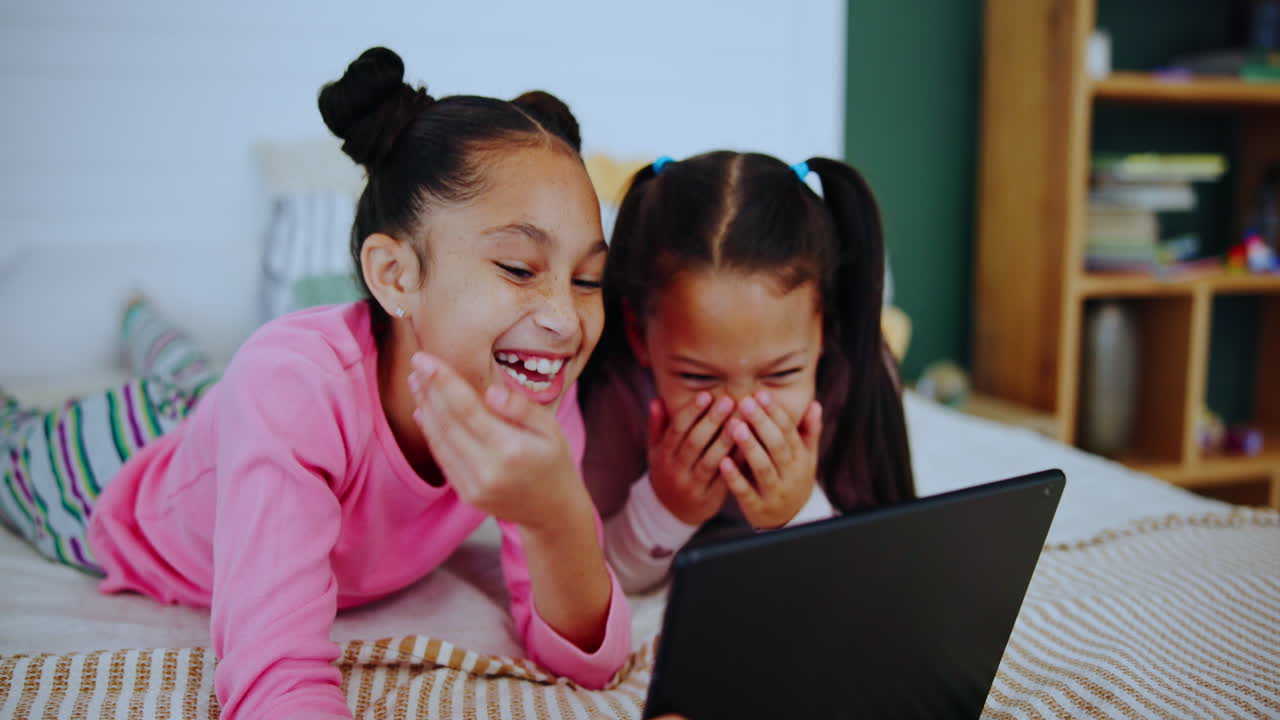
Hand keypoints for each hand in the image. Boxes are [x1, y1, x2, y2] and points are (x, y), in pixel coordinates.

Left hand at [408, 353, 584, 531]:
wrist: (553, 511)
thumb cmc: (554, 462)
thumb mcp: (552, 429)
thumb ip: (522, 408)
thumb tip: (490, 391)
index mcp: (510, 450)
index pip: (467, 409)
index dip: (443, 382)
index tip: (425, 359)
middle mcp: (487, 470)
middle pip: (448, 423)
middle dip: (429, 389)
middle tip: (416, 361)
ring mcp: (473, 486)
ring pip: (440, 440)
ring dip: (425, 407)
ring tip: (416, 381)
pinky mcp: (466, 494)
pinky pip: (442, 457)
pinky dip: (430, 432)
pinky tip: (424, 410)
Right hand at [647, 392, 736, 524]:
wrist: (671, 511)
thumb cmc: (667, 470)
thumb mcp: (656, 450)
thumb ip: (657, 425)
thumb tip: (657, 400)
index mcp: (663, 455)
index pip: (676, 430)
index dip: (691, 412)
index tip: (706, 395)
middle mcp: (676, 470)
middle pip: (694, 443)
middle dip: (712, 421)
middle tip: (728, 401)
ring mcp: (693, 485)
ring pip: (711, 460)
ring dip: (727, 440)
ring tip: (741, 421)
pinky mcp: (710, 497)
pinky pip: (725, 477)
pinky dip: (736, 461)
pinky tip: (748, 445)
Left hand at [719, 391, 821, 529]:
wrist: (790, 521)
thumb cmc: (793, 479)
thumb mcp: (806, 458)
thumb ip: (809, 432)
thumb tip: (815, 404)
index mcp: (801, 459)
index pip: (789, 432)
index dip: (775, 413)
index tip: (760, 394)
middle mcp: (790, 475)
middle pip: (777, 446)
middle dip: (762, 423)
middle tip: (745, 402)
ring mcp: (775, 492)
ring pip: (763, 468)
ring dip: (749, 447)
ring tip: (734, 426)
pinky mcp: (758, 508)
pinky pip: (746, 492)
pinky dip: (735, 477)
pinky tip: (724, 461)